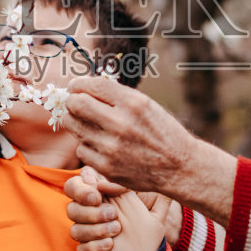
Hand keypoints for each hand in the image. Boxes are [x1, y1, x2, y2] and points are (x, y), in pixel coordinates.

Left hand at [63, 75, 206, 193]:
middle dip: (72, 101)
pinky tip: (101, 144)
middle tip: (75, 103)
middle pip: (76, 104)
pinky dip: (87, 145)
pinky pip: (81, 149)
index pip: (93, 85)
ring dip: (77, 122)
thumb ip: (116, 95)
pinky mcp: (106, 166)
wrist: (178, 167)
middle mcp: (121, 123)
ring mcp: (112, 147)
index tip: (75, 86)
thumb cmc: (161, 132)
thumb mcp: (146, 105)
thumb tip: (85, 86)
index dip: (78, 83)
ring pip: (74, 127)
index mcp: (133, 103)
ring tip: (89, 123)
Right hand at [65, 166, 172, 250]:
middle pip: (71, 207)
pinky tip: (110, 244)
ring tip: (117, 229)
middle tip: (112, 213)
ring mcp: (88, 230)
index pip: (75, 184)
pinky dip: (95, 247)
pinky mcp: (90, 248)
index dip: (81, 189)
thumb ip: (126, 184)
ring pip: (75, 229)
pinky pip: (81, 249)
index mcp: (99, 192)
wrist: (153, 243)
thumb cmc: (149, 212)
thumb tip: (103, 184)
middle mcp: (89, 210)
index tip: (98, 196)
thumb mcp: (147, 195)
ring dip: (95, 229)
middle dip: (89, 211)